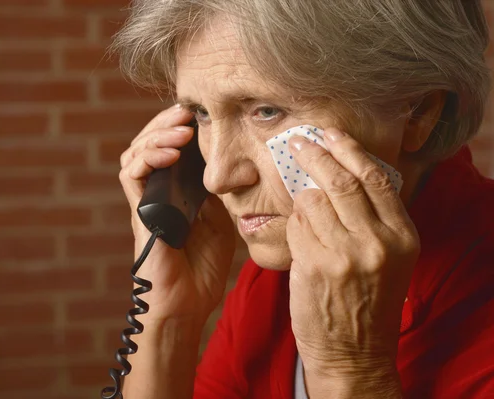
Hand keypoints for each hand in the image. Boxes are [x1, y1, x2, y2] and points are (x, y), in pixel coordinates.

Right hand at [119, 105, 235, 327]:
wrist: (187, 303)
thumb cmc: (201, 268)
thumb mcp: (218, 220)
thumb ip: (213, 193)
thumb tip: (218, 165)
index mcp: (173, 192)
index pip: (167, 150)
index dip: (177, 129)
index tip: (198, 114)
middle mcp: (155, 193)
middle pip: (147, 145)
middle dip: (164, 124)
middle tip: (185, 111)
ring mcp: (145, 202)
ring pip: (135, 154)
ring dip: (157, 135)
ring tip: (180, 127)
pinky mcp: (139, 213)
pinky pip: (132, 176)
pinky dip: (149, 158)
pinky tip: (172, 153)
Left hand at [286, 128, 419, 395]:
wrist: (354, 352)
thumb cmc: (366, 301)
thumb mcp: (388, 259)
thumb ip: (373, 219)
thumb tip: (340, 171)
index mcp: (402, 236)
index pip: (375, 178)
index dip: (349, 149)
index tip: (331, 133)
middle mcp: (378, 242)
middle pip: (341, 180)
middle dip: (315, 154)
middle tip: (298, 141)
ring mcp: (346, 254)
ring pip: (312, 200)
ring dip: (302, 200)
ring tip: (306, 215)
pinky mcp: (315, 265)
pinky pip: (296, 225)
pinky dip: (294, 225)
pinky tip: (301, 240)